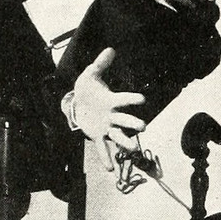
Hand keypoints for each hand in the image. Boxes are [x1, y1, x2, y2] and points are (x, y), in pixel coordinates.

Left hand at [68, 48, 146, 171]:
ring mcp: (106, 127)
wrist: (77, 103)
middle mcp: (112, 115)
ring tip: (133, 150)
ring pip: (118, 136)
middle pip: (125, 120)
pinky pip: (102, 148)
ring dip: (125, 143)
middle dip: (132, 123)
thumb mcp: (90, 75)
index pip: (123, 99)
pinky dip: (106, 158)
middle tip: (142, 127)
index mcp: (111, 101)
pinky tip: (109, 170)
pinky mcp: (97, 135)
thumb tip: (110, 49)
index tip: (143, 100)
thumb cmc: (88, 89)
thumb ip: (100, 64)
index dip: (132, 99)